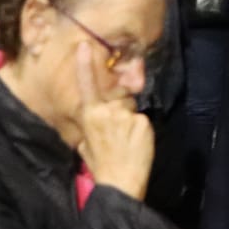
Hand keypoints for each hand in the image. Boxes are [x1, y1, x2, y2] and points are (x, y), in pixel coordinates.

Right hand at [74, 42, 152, 199]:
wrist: (120, 182)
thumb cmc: (100, 164)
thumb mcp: (85, 143)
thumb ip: (89, 124)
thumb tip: (94, 116)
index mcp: (90, 115)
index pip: (87, 85)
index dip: (85, 64)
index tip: (85, 45)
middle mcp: (107, 111)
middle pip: (118, 97)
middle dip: (119, 108)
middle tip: (117, 133)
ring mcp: (126, 116)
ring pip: (131, 109)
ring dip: (130, 121)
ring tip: (126, 141)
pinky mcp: (143, 122)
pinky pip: (142, 119)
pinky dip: (140, 129)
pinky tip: (136, 144)